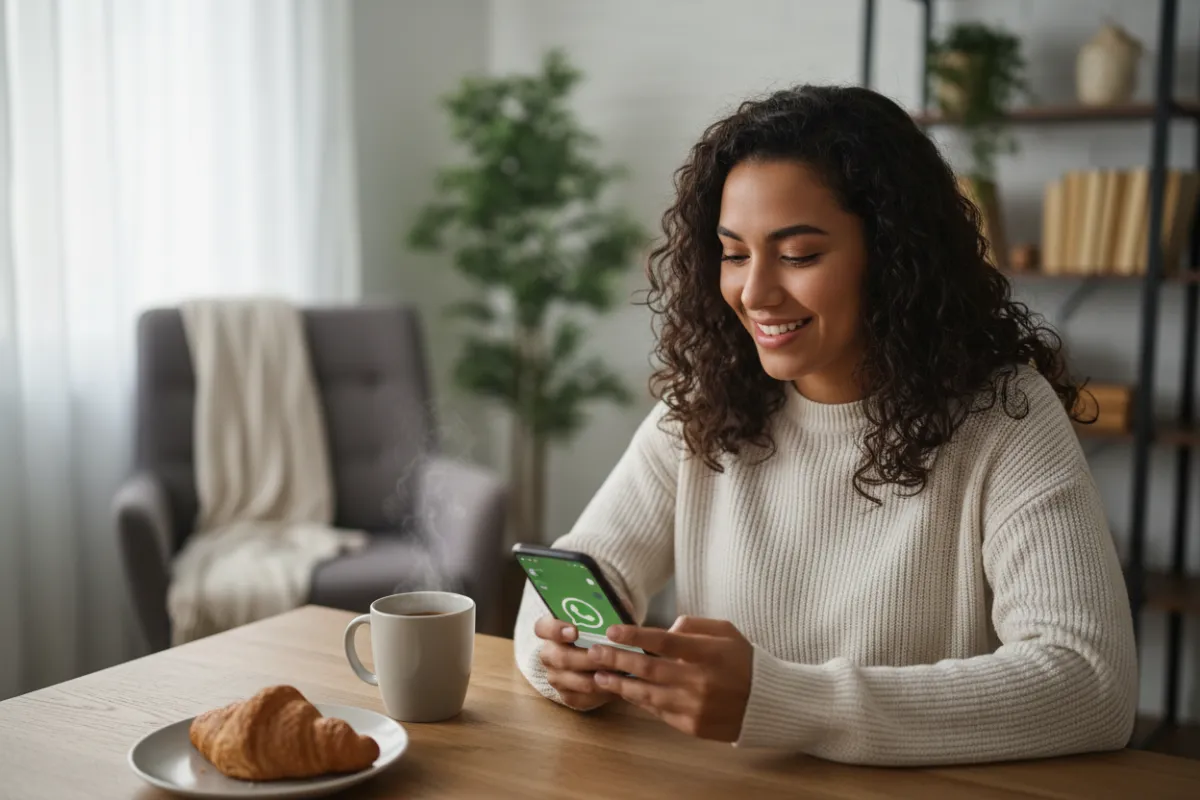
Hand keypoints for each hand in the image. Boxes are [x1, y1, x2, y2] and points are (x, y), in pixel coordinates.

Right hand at [534, 615, 614, 710]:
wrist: (602, 656)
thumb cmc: (601, 631)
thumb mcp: (604, 616)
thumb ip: (607, 612)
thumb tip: (621, 608)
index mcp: (551, 630)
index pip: (542, 627)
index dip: (555, 630)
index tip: (575, 631)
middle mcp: (548, 653)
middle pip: (558, 657)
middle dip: (584, 658)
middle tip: (605, 656)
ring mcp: (555, 676)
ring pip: (569, 680)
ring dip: (593, 677)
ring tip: (615, 673)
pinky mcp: (566, 694)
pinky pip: (578, 698)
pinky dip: (596, 694)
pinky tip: (614, 687)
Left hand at [587, 616, 752, 741]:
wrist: (767, 702)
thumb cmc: (744, 661)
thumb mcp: (725, 631)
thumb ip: (692, 626)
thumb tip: (662, 630)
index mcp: (707, 653)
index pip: (663, 641)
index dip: (634, 636)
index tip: (612, 631)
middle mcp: (698, 680)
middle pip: (648, 668)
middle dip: (616, 659)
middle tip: (594, 652)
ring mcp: (694, 706)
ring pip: (647, 693)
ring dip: (620, 684)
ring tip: (599, 675)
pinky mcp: (691, 725)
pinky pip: (658, 711)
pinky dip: (639, 700)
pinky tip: (625, 691)